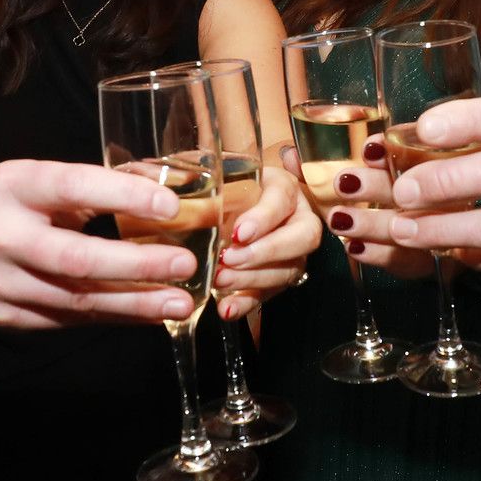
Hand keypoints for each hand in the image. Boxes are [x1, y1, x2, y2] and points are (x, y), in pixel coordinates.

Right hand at [0, 159, 205, 330]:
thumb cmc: (0, 207)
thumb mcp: (33, 181)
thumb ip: (91, 188)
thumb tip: (165, 190)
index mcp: (11, 187)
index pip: (72, 187)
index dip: (124, 195)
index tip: (169, 206)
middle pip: (76, 259)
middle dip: (137, 265)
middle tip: (184, 265)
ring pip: (76, 300)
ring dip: (135, 303)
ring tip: (179, 301)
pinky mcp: (6, 318)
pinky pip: (68, 320)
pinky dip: (112, 316)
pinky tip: (146, 312)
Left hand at [214, 163, 322, 319]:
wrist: (233, 203)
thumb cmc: (227, 184)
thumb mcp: (219, 172)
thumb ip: (206, 175)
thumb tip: (179, 181)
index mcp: (283, 187)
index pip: (282, 200)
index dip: (263, 218)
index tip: (238, 232)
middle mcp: (297, 218)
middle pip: (302, 237)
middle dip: (265, 252)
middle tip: (230, 259)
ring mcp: (293, 251)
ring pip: (288, 269)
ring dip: (253, 279)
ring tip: (221, 281)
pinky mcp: (280, 276)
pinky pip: (270, 294)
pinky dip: (247, 303)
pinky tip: (227, 308)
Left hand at [319, 142, 434, 280]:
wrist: (429, 245)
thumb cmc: (380, 204)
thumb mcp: (351, 182)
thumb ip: (321, 169)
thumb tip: (288, 156)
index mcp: (430, 162)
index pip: (417, 151)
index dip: (393, 149)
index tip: (369, 147)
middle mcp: (444, 193)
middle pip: (417, 188)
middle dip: (377, 185)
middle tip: (344, 184)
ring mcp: (445, 229)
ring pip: (412, 227)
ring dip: (373, 222)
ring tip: (339, 219)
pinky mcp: (438, 264)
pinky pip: (411, 261)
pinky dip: (379, 254)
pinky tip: (354, 248)